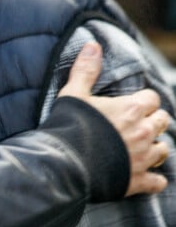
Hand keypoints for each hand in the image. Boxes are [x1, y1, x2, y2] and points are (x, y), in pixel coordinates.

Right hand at [59, 42, 169, 196]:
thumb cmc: (68, 127)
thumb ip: (86, 70)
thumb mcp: (73, 94)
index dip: (143, 101)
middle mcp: (142, 132)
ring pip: (164, 150)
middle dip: (152, 121)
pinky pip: (157, 182)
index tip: (133, 104)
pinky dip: (154, 180)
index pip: (152, 98)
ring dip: (155, 147)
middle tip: (138, 124)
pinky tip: (148, 177)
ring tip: (143, 148)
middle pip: (162, 121)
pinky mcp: (137, 181)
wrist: (64, 164)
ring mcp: (142, 158)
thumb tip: (93, 44)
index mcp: (131, 109)